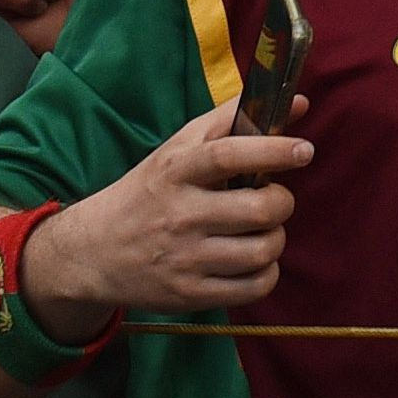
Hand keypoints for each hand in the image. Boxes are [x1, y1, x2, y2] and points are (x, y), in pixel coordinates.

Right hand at [25, 95, 309, 329]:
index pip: (229, 155)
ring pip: (261, 251)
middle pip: (258, 209)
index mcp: (177, 171)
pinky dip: (267, 273)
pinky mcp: (189, 294)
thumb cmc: (149, 191)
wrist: (93, 251)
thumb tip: (299, 102)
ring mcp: (185, 258)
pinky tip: (255, 260)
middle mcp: (180, 214)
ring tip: (262, 230)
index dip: (273, 151)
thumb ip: (234, 120)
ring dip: (276, 239)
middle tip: (273, 200)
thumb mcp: (179, 148)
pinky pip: (253, 288)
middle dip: (282, 203)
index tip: (304, 150)